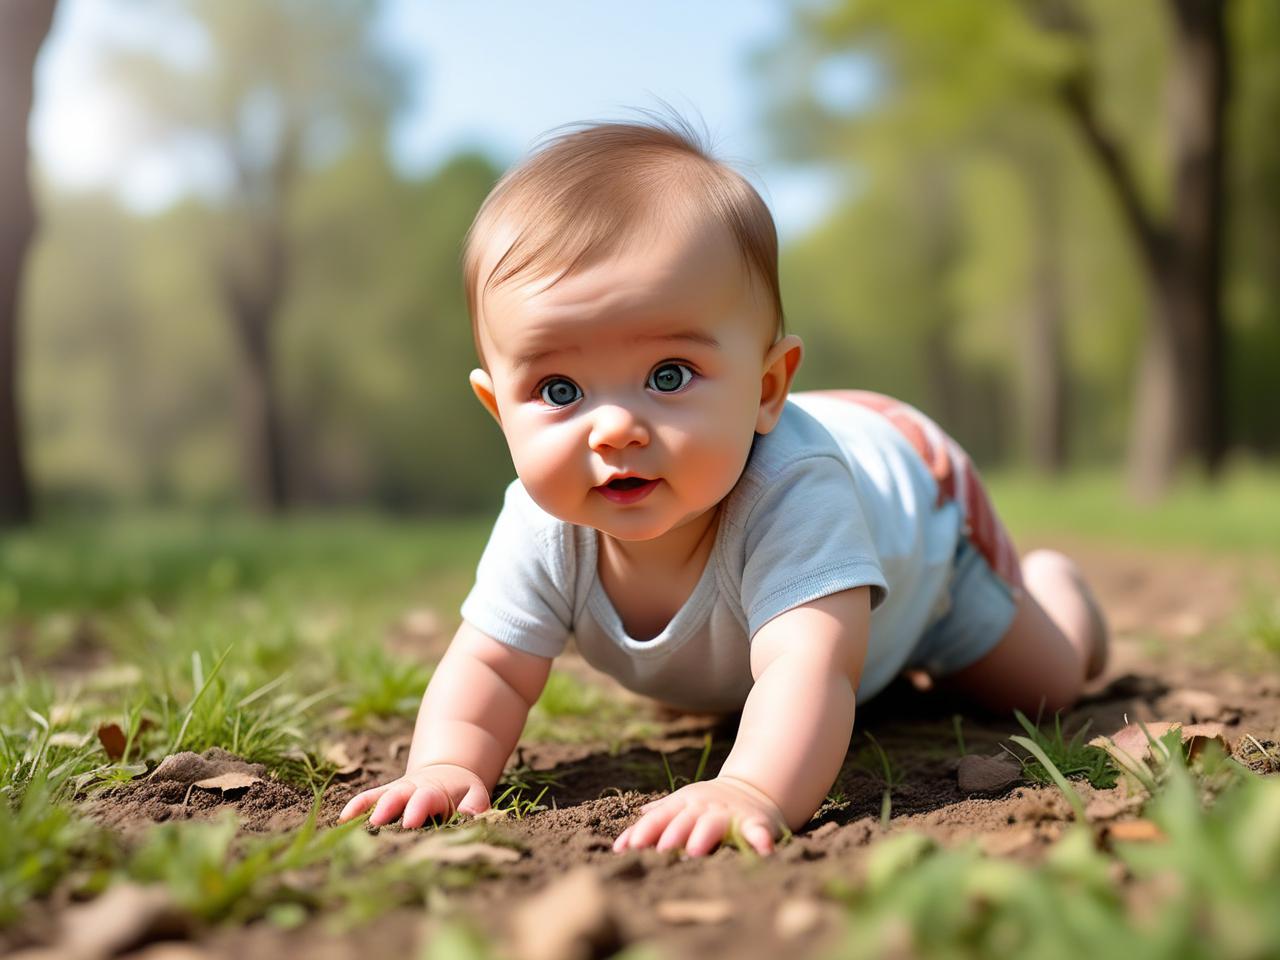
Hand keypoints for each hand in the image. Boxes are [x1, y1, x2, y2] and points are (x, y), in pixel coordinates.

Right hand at [337, 763, 489, 827]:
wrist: (446, 774)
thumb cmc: (462, 792)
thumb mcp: (475, 793)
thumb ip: (476, 803)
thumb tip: (470, 814)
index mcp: (436, 791)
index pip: (426, 797)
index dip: (417, 807)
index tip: (410, 821)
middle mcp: (412, 789)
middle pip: (397, 795)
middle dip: (387, 807)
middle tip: (377, 822)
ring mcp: (395, 792)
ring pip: (379, 796)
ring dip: (366, 808)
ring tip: (350, 822)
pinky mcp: (383, 797)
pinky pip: (368, 798)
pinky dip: (356, 806)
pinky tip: (341, 820)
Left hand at [611, 776, 785, 856]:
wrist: (752, 790)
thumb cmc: (707, 805)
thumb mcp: (681, 805)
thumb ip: (656, 820)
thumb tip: (624, 837)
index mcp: (684, 804)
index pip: (661, 816)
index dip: (645, 831)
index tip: (630, 846)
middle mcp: (705, 807)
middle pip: (685, 819)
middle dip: (672, 833)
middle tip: (660, 850)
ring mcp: (729, 814)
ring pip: (714, 824)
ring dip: (704, 835)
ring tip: (694, 851)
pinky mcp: (756, 823)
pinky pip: (758, 831)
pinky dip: (761, 840)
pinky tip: (763, 851)